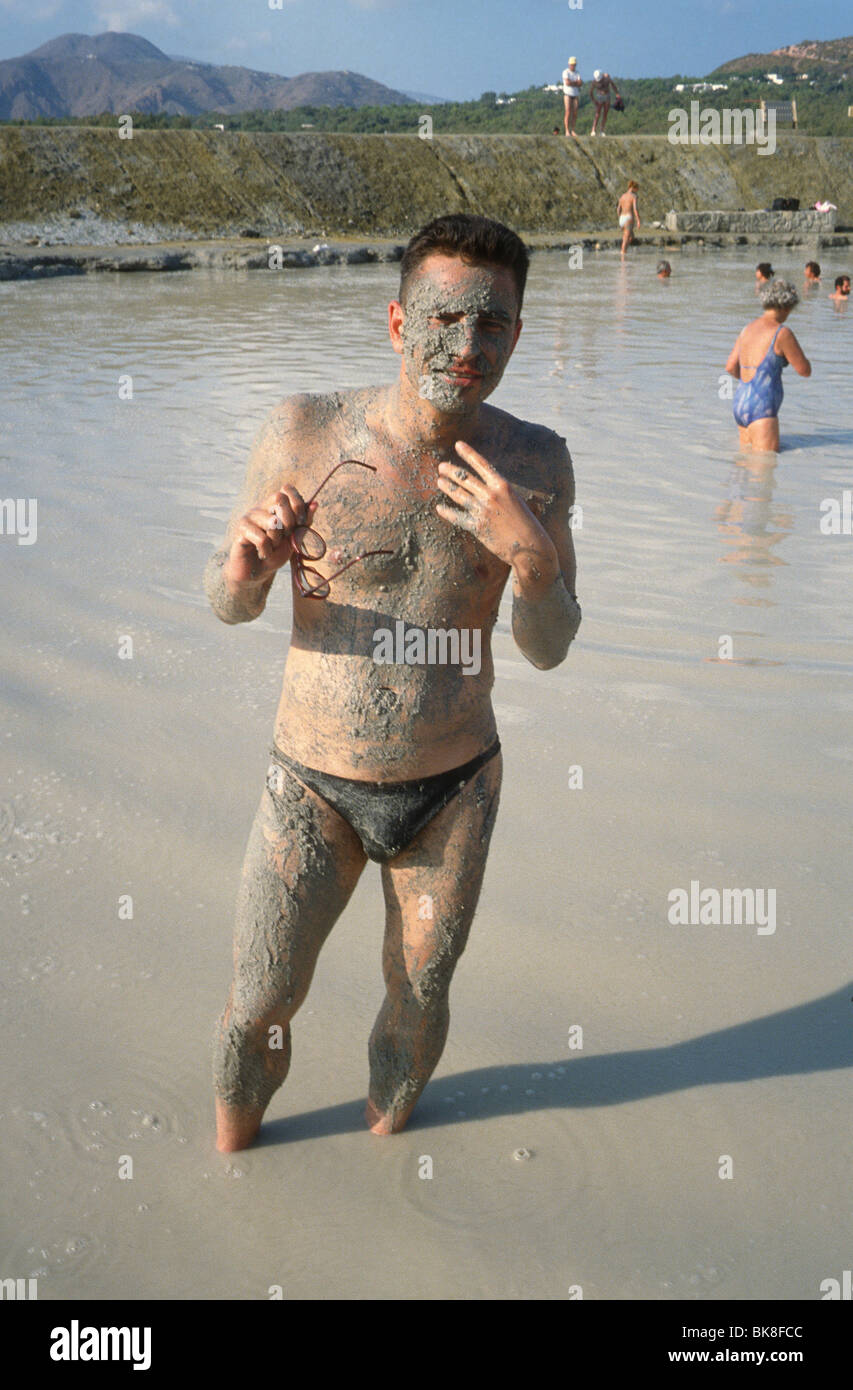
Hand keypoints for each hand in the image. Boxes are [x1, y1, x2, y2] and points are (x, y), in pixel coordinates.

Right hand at [226, 486, 316, 587]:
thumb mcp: (294, 538)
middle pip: (280, 498)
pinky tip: (263, 554)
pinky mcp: (241, 530)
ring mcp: (249, 517)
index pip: (286, 489)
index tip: (300, 523)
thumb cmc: (275, 554)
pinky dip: (267, 550)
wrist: (257, 574)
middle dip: (290, 521)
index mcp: (274, 507)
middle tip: (286, 537)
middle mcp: (261, 508)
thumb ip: (304, 522)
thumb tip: (315, 503)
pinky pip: (262, 538)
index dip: (298, 504)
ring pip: (272, 521)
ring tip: (271, 547)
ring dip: (277, 540)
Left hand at [435, 441, 558, 582]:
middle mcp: (491, 495)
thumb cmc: (525, 523)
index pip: (482, 464)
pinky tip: (440, 508)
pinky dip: (447, 512)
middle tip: (441, 467)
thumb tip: (483, 485)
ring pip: (459, 495)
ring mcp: (482, 511)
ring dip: (447, 487)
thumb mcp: (515, 500)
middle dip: (451, 471)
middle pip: (465, 478)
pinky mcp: (477, 527)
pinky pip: (457, 517)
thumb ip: (498, 491)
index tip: (458, 445)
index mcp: (502, 485)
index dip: (468, 453)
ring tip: (439, 482)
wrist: (530, 546)